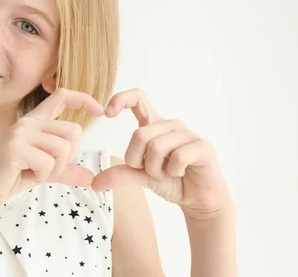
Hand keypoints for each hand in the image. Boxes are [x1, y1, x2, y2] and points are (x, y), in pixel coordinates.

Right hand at [0, 88, 104, 211]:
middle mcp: (28, 123)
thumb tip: (91, 177)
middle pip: (73, 131)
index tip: (100, 110)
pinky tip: (26, 176)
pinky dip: (43, 175)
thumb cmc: (8, 177)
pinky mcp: (16, 148)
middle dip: (69, 156)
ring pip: (64, 148)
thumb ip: (65, 170)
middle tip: (48, 168)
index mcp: (33, 122)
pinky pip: (49, 162)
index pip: (62, 96)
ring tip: (35, 172)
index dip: (84, 99)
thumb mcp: (42, 171)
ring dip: (56, 168)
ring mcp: (21, 134)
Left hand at [91, 88, 230, 218]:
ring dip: (156, 170)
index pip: (137, 98)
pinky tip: (181, 173)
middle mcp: (170, 125)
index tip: (107, 113)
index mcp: (154, 124)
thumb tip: (95, 183)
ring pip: (157, 147)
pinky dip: (173, 172)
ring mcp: (188, 134)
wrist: (197, 199)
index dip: (120, 99)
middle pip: (140, 134)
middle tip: (149, 172)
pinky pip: (178, 157)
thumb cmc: (169, 181)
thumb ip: (120, 174)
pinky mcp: (202, 146)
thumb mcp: (139, 176)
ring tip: (166, 174)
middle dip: (137, 161)